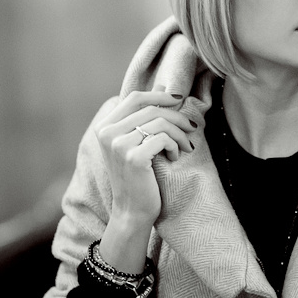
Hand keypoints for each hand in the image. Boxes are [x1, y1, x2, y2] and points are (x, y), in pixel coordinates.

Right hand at [94, 86, 196, 225]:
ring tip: (186, 145)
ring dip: (180, 133)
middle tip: (192, 127)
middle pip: (151, 108)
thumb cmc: (138, 175)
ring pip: (160, 122)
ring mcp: (118, 145)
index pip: (135, 97)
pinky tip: (175, 157)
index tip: (179, 99)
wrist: (132, 210)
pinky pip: (163, 138)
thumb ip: (145, 115)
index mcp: (105, 126)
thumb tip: (163, 87)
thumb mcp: (138, 141)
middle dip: (177, 116)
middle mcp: (107, 133)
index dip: (160, 95)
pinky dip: (175, 146)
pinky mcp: (133, 157)